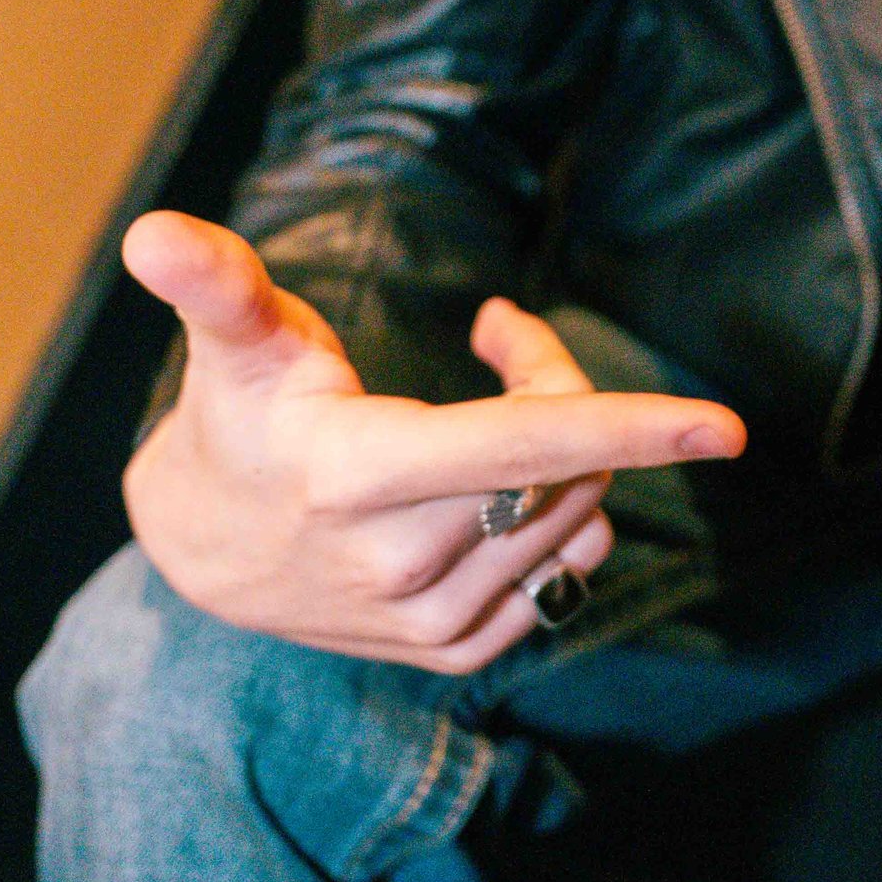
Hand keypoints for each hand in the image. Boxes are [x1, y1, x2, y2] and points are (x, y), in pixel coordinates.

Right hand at [121, 209, 742, 668]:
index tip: (729, 424)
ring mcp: (431, 621)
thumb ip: (214, 284)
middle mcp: (400, 564)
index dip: (628, 424)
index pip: (519, 447)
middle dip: (558, 387)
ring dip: (566, 452)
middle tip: (498, 341)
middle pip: (564, 462)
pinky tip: (493, 488)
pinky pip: (571, 568)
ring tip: (483, 415)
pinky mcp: (456, 653)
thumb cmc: (241, 414)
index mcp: (357, 477)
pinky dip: (561, 512)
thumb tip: (153, 229)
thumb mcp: (234, 342)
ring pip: (578, 514)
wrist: (205, 551)